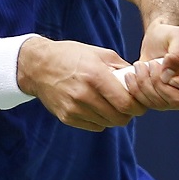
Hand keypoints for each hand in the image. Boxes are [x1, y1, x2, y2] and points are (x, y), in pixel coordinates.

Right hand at [17, 37, 146, 131]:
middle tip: (129, 105)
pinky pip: (94, 126)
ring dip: (114, 116)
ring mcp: (74, 108)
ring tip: (111, 103)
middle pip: (119, 118)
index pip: (126, 103)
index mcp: (95, 76)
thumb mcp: (99, 53)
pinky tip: (97, 107)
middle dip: (129, 113)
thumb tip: (139, 80)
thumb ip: (121, 67)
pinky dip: (100, 120)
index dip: (138, 106)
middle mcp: (84, 94)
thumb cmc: (71, 56)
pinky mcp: (66, 117)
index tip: (140, 102)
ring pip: (107, 123)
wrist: (38, 66)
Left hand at [122, 22, 178, 109]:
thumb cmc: (171, 35)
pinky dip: (137, 89)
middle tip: (152, 63)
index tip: (173, 76)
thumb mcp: (178, 35)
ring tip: (141, 65)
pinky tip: (133, 74)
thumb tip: (169, 75)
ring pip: (161, 103)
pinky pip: (148, 104)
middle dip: (160, 82)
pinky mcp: (162, 102)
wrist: (157, 41)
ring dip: (146, 83)